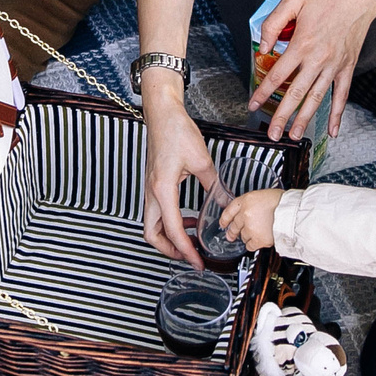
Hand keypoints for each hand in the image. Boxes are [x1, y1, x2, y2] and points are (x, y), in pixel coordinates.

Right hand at [140, 89, 218, 267]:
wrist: (162, 113)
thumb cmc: (176, 130)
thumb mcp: (201, 160)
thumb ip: (214, 186)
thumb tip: (225, 203)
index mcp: (162, 190)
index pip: (173, 230)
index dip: (186, 250)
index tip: (198, 262)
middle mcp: (152, 192)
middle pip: (152, 234)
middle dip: (169, 250)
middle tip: (189, 256)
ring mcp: (150, 188)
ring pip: (152, 224)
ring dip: (169, 236)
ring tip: (190, 240)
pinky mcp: (153, 183)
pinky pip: (157, 211)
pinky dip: (169, 221)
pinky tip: (187, 218)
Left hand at [220, 188, 281, 251]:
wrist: (292, 213)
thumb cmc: (284, 203)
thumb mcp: (265, 195)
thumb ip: (254, 203)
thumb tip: (251, 210)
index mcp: (247, 200)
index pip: (230, 210)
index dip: (225, 218)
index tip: (223, 223)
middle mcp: (246, 213)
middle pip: (234, 225)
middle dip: (232, 231)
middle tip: (231, 235)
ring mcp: (250, 227)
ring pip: (242, 236)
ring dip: (247, 236)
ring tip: (254, 235)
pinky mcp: (257, 239)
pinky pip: (249, 245)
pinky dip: (252, 245)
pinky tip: (256, 242)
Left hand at [251, 0, 375, 142]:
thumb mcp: (293, 0)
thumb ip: (274, 23)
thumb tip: (264, 46)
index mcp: (302, 44)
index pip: (278, 75)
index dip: (263, 92)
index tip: (253, 104)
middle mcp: (318, 60)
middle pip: (296, 94)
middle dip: (282, 116)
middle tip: (272, 134)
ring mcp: (334, 66)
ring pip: (317, 99)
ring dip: (305, 119)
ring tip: (295, 136)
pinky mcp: (348, 67)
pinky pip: (342, 95)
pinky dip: (338, 114)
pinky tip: (333, 130)